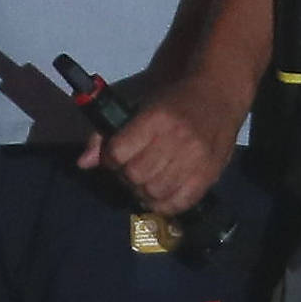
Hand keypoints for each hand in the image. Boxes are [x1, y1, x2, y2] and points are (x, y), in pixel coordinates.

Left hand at [77, 76, 239, 217]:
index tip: (113, 156)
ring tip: (143, 182)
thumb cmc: (173, 100)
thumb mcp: (137, 106)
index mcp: (156, 119)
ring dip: (142, 191)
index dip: (109, 158)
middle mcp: (177, 140)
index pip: (119, 152)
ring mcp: (196, 160)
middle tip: (129, 170)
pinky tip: (158, 196)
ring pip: (155, 191)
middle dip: (125, 176)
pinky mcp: (210, 175)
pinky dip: (164, 205)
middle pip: (136, 174)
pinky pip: (180, 203)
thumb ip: (107, 134)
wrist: (218, 95)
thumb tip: (83, 163)